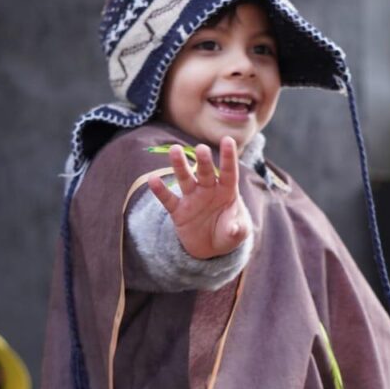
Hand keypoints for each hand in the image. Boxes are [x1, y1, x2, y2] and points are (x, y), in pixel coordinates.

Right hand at [148, 137, 250, 259]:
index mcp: (227, 191)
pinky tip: (152, 180)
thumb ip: (237, 230)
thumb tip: (233, 228)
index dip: (228, 157)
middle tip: (201, 149)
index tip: (228, 140)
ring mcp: (192, 198)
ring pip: (185, 178)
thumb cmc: (229, 234)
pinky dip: (160, 190)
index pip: (229, 172)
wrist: (211, 248)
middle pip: (205, 172)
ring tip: (175, 150)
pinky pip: (168, 199)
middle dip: (204, 161)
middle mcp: (208, 190)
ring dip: (180, 165)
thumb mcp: (237, 235)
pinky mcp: (178, 211)